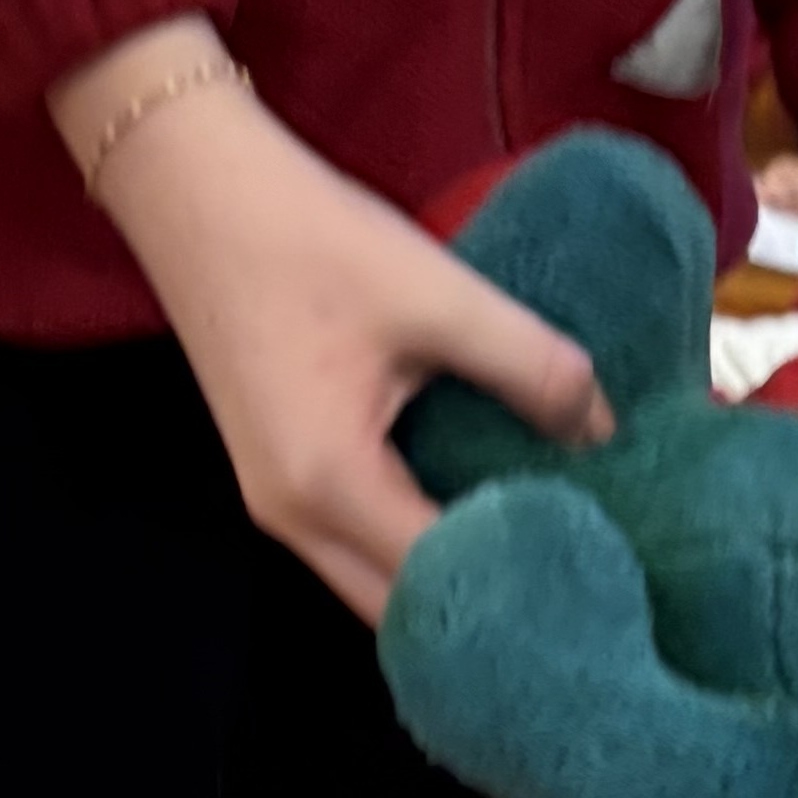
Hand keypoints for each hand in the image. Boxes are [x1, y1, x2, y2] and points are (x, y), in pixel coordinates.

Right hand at [64, 42, 608, 627]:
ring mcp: (274, 504)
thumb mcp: (438, 294)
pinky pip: (355, 545)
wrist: (193, 186)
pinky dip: (415, 546)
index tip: (600, 573)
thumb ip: (533, 367)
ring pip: (375, 585)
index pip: (444, 582)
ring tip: (539, 553)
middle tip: (579, 578)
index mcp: (331, 482)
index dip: (523, 584)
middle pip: (404, 612)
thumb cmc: (308, 236)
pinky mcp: (274, 476)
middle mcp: (293, 519)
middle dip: (488, 608)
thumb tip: (604, 431)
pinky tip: (478, 513)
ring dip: (450, 580)